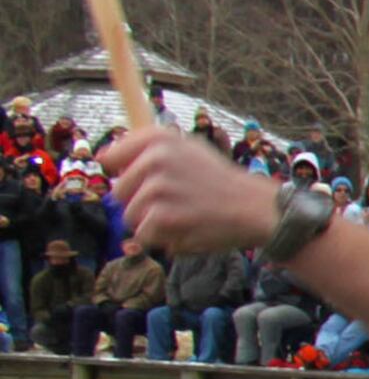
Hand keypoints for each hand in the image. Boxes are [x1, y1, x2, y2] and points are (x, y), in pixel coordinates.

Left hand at [100, 127, 279, 253]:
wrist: (254, 207)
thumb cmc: (220, 181)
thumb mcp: (189, 150)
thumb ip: (149, 151)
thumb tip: (104, 157)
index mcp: (159, 139)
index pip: (111, 156)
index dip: (125, 172)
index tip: (146, 181)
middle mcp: (155, 158)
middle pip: (118, 192)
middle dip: (139, 202)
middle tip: (174, 202)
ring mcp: (157, 188)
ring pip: (129, 217)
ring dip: (151, 223)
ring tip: (182, 215)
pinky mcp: (161, 216)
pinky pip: (142, 235)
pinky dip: (162, 238)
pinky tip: (185, 228)